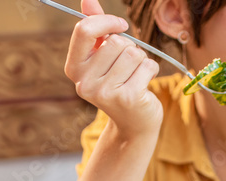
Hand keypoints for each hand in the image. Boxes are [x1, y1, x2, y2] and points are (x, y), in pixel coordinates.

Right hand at [64, 0, 162, 139]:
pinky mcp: (128, 98)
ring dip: (141, 59)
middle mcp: (85, 82)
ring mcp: (106, 92)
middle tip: (128, 66)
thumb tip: (88, 0)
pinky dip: (152, 70)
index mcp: (74, 68)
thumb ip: (96, 29)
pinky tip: (145, 83)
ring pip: (133, 53)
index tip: (121, 26)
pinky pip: (147, 65)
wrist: (133, 124)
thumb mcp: (103, 57)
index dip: (107, 22)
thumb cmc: (119, 84)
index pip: (84, 30)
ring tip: (136, 75)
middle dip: (129, 47)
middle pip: (115, 41)